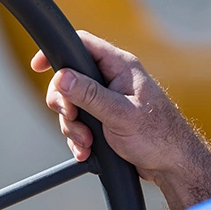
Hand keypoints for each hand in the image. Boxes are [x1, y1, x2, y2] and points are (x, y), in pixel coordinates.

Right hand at [31, 31, 210, 190]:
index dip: (58, 52)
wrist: (172, 165)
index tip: (37, 67)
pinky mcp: (105, 119)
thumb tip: (61, 76)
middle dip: (65, 104)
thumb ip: (89, 94)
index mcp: (119, 66)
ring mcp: (108, 100)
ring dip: (73, 127)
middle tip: (72, 118)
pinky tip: (87, 152)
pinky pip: (81, 123)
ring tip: (87, 144)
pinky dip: (79, 139)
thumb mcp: (119, 114)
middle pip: (69, 79)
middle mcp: (112, 79)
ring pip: (72, 105)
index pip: (81, 44)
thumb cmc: (157, 136)